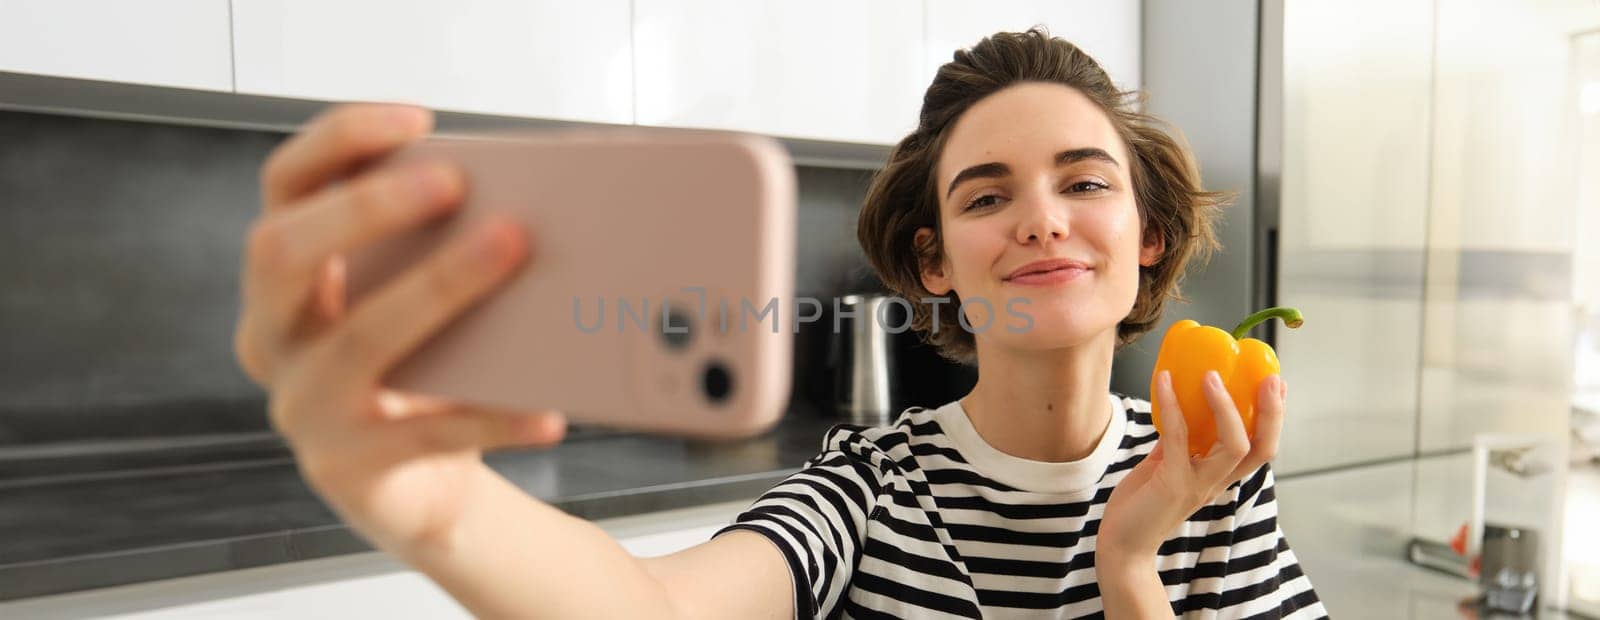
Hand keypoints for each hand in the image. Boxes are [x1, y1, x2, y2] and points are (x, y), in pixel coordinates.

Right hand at [232, 103, 567, 554]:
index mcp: (286, 280)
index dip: (338, 143)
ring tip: (510, 250)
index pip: (283, 187)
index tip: (417, 119)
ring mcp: (302, 405)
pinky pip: (426, 435)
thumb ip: (436, 250)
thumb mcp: (414, 304)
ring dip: (439, 287)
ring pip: (360, 338)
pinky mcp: (348, 466)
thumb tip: (526, 195)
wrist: (421, 492)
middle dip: (366, 208)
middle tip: (453, 182)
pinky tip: (546, 411)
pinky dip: (493, 418)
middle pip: (282, 251)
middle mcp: (274, 337)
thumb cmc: (424, 374)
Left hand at [1097, 370, 1286, 560]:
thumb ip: (1178, 444)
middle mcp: (1217, 482)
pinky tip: (1163, 381)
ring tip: (1212, 376)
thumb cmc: (1142, 505)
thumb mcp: (1165, 467)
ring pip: (1233, 446)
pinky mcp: (1173, 483)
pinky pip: (1178, 437)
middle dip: (1271, 413)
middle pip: (1261, 449)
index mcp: (1219, 477)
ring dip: (1225, 407)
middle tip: (1268, 378)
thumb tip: (1179, 411)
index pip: (1259, 448)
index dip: (1273, 418)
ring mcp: (1198, 484)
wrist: (1120, 545)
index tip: (1276, 384)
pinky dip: (1172, 405)